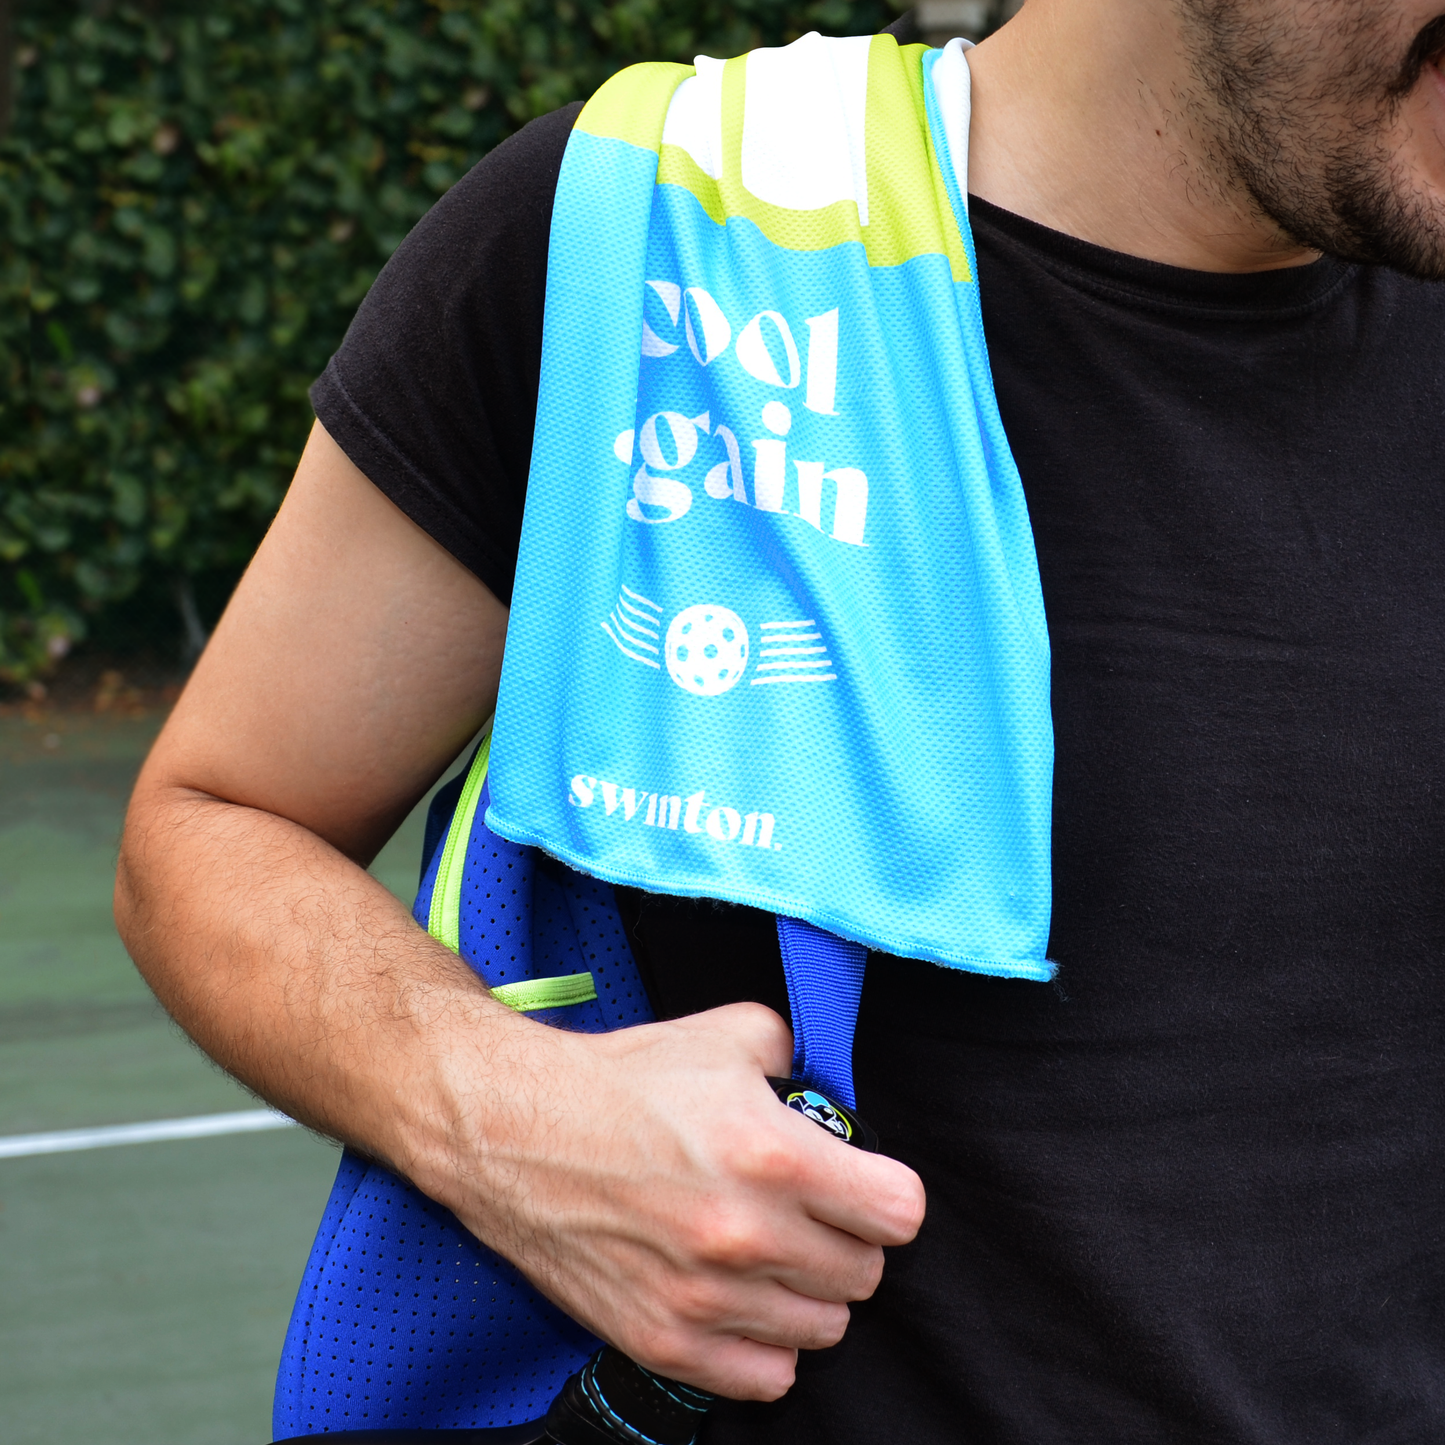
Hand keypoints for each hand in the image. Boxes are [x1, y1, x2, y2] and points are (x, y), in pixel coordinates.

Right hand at [414, 1001, 926, 1401]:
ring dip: (807, 1290)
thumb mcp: (729, 1035)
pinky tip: (742, 1297)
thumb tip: (826, 1092)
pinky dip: (767, 1343)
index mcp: (772, 1155)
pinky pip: (768, 1377)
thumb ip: (799, 1060)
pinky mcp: (664, 1340)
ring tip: (770, 1250)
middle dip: (845, 1237)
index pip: (899, 1213)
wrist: (514, 1131)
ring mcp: (704, 1298)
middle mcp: (746, 1235)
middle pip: (864, 1274)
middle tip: (807, 1210)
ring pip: (823, 1328)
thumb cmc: (621, 1081)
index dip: (884, 1192)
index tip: (862, 1184)